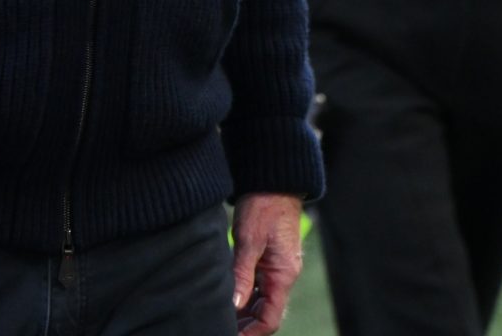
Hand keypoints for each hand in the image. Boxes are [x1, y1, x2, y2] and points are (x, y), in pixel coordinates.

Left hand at [231, 193, 304, 333]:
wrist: (274, 180)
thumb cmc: (264, 206)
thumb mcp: (249, 240)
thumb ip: (242, 274)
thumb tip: (234, 305)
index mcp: (283, 274)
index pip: (270, 319)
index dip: (250, 334)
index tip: (227, 335)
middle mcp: (283, 276)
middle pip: (266, 314)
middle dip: (244, 326)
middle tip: (217, 328)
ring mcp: (277, 269)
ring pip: (261, 302)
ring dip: (242, 313)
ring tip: (218, 317)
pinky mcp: (270, 260)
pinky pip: (259, 287)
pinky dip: (244, 296)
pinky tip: (226, 298)